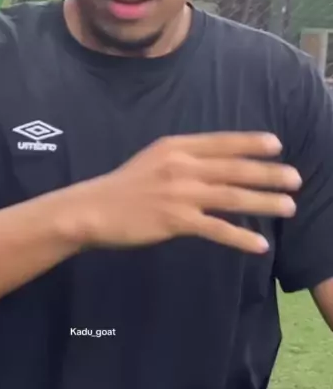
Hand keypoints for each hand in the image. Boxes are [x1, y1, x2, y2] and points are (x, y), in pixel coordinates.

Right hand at [74, 132, 301, 253]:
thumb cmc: (123, 187)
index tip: (277, 145)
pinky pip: (217, 229)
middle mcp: (182, 166)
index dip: (251, 143)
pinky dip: (241, 238)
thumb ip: (183, 159)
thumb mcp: (153, 159)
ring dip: (264, 202)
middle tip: (296, 179)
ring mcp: (180, 194)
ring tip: (288, 207)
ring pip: (232, 197)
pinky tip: (259, 245)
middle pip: (235, 168)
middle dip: (269, 173)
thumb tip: (215, 165)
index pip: (222, 142)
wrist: (92, 209)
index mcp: (176, 147)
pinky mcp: (176, 221)